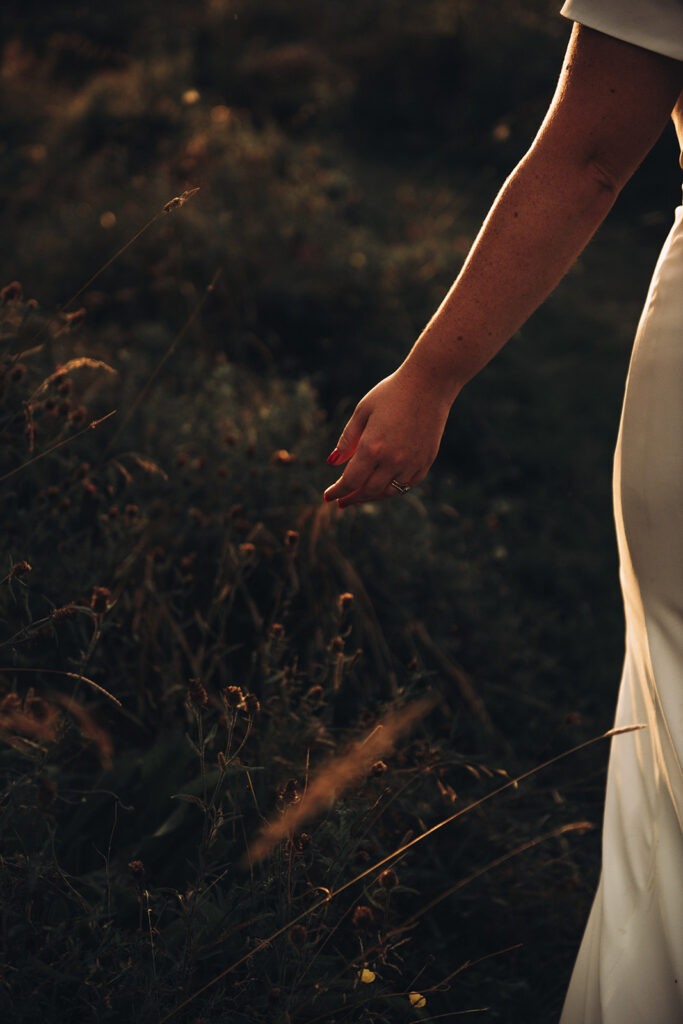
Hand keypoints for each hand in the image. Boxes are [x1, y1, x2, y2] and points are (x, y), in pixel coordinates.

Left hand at [323, 363, 452, 507]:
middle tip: (342, 501)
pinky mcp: (426, 461)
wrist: (430, 383)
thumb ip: (347, 440)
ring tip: (360, 496)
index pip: (350, 481)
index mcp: (372, 447)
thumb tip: (332, 462)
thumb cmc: (392, 393)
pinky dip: (393, 489)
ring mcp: (412, 463)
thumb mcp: (363, 411)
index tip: (328, 496)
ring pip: (388, 492)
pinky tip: (384, 487)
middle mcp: (393, 460)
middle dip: (352, 498)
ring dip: (372, 497)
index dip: (338, 491)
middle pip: (368, 491)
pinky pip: (407, 485)